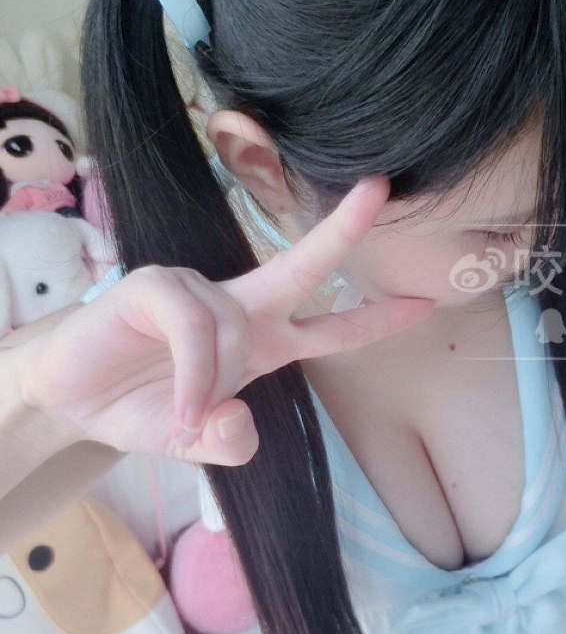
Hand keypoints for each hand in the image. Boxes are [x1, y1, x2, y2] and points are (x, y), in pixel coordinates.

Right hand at [11, 176, 432, 463]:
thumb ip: (228, 444)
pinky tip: (176, 400)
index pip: (330, 327)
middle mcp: (236, 307)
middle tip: (380, 189)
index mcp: (261, 340)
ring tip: (183, 417)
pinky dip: (189, 371)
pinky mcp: (153, 286)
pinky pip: (191, 326)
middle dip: (341, 230)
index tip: (425, 304)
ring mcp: (195, 291)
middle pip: (301, 266)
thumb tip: (240, 421)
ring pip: (228, 327)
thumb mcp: (197, 441)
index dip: (375, 320)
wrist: (74, 400)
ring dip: (209, 382)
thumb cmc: (142, 407)